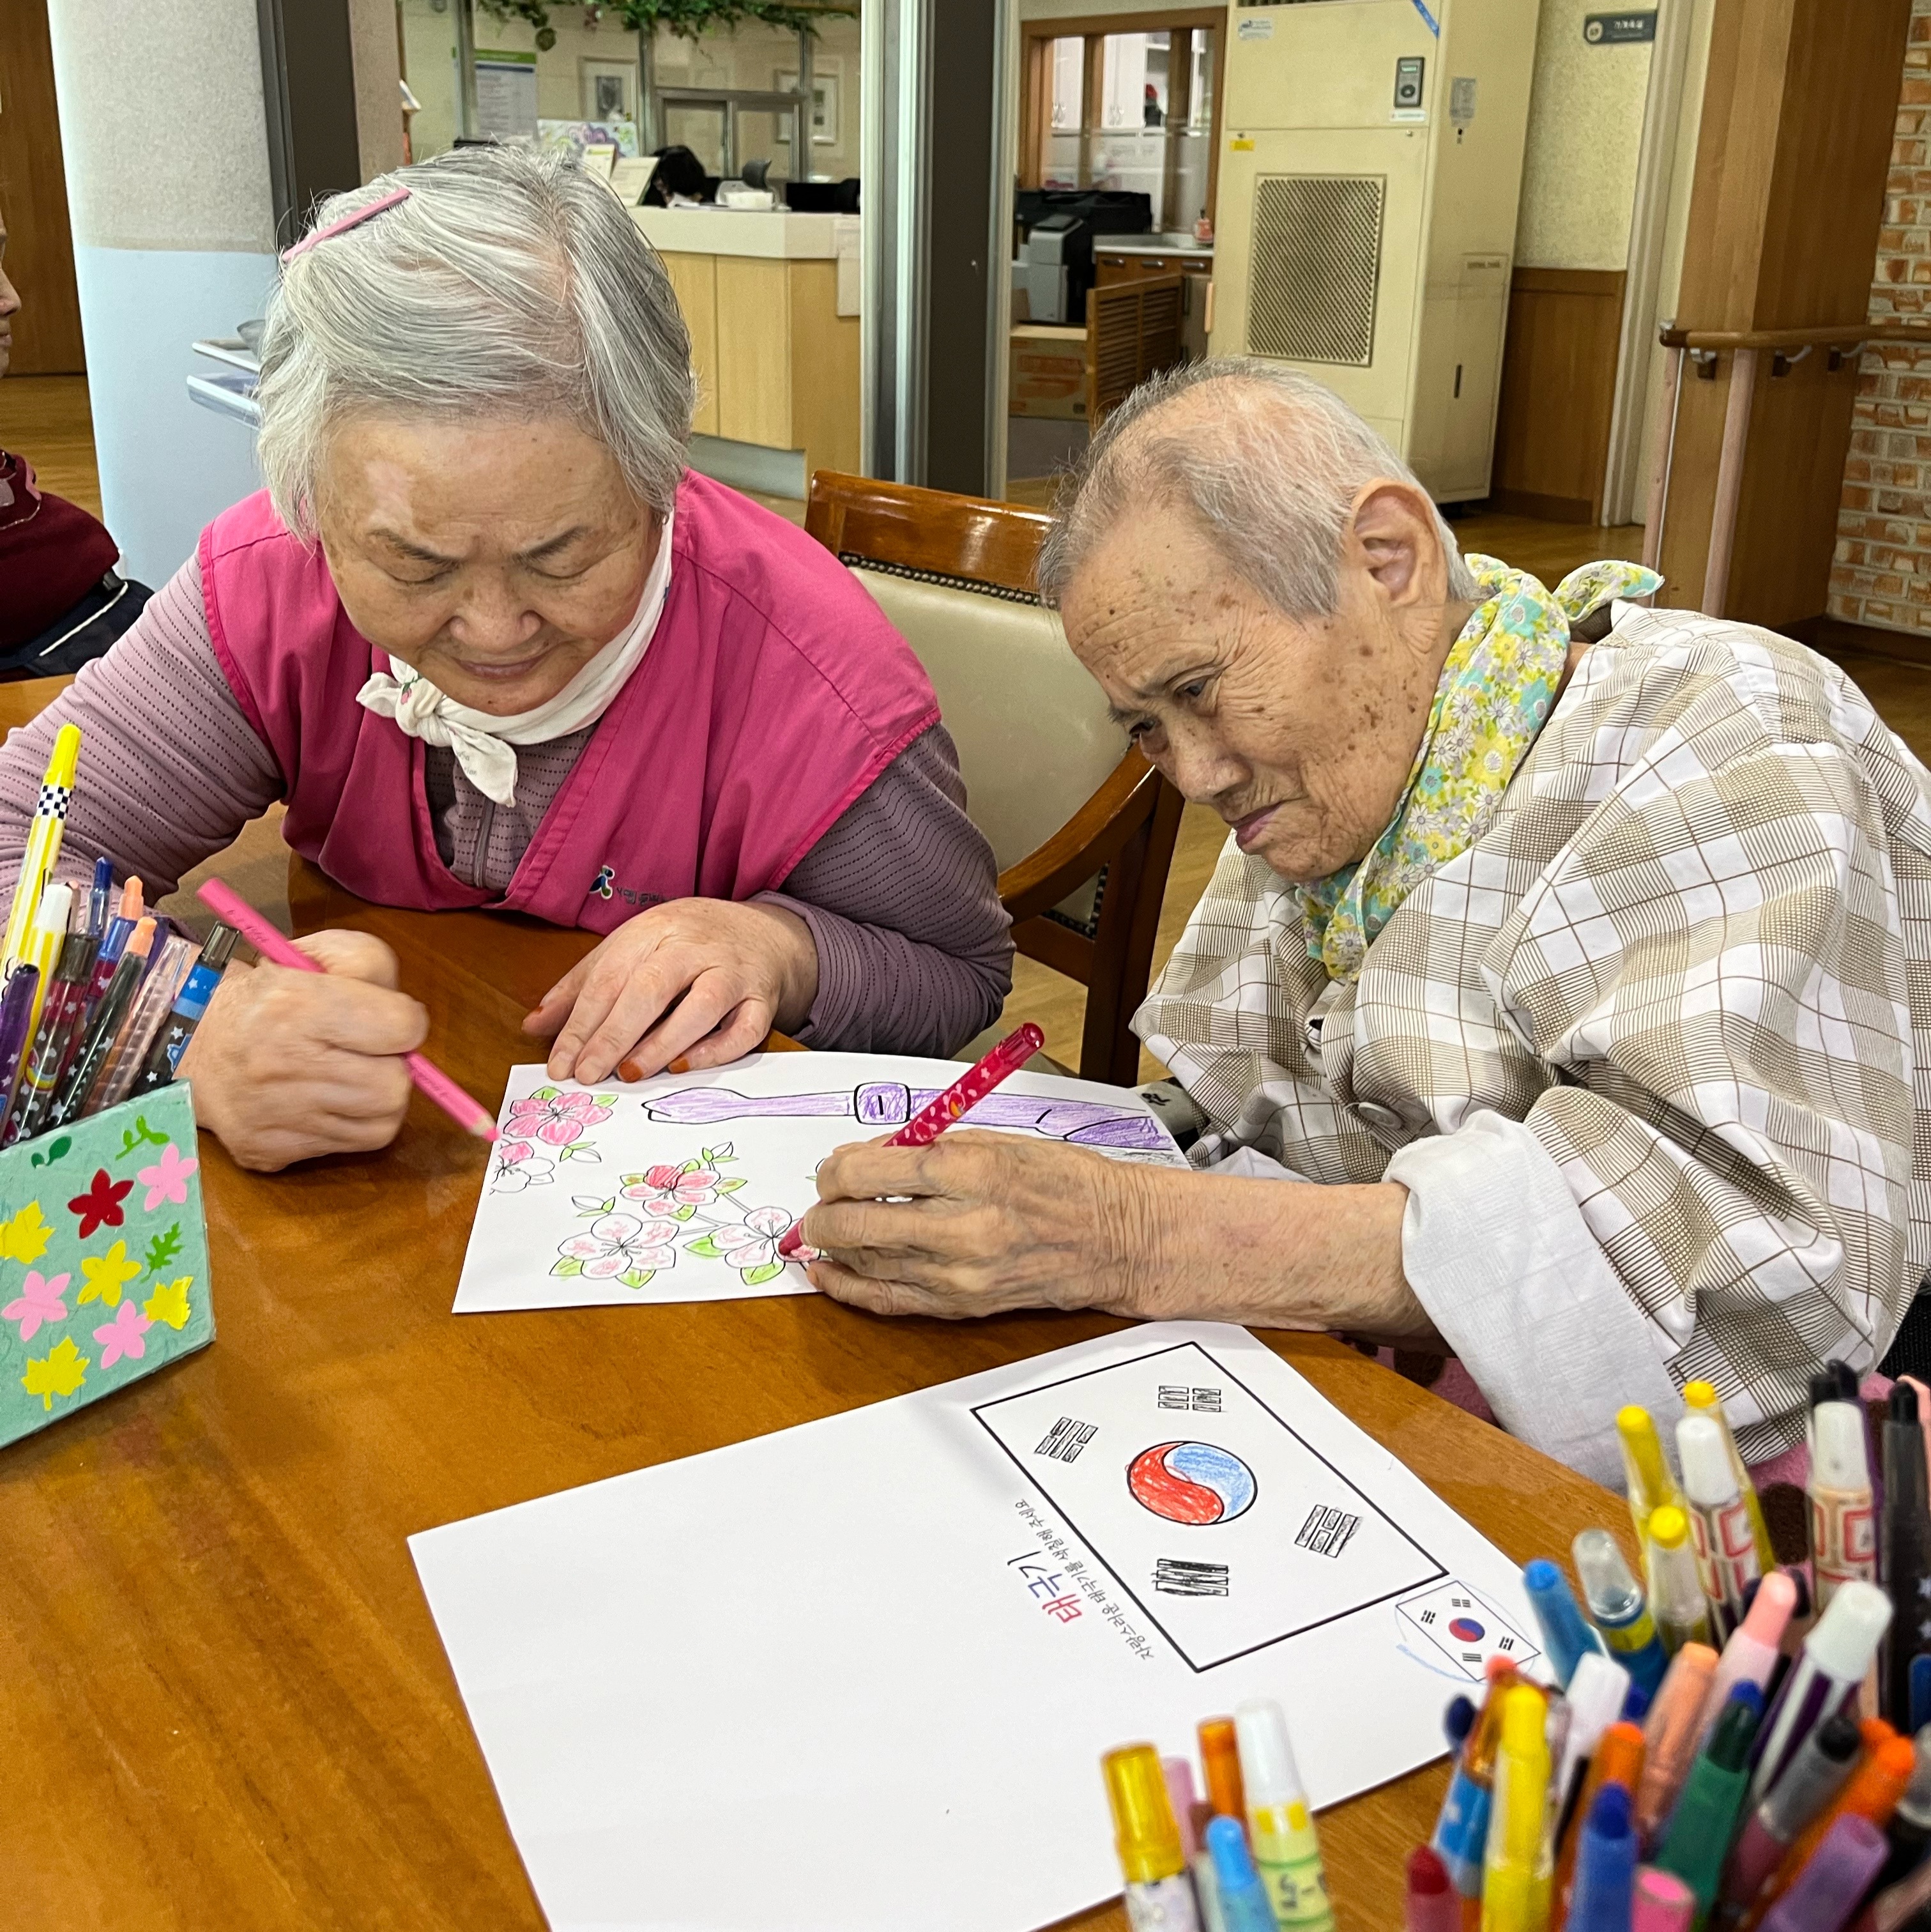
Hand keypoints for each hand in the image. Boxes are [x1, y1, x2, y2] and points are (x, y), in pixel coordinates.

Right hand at [180, 929, 427, 1171]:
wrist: (191, 1040)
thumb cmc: (269, 995)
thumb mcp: (315, 954)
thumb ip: (371, 965)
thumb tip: (410, 1022)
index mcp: (294, 1005)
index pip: (402, 1028)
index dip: (404, 1022)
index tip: (386, 1019)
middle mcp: (280, 1064)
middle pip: (395, 1085)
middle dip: (393, 1066)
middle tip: (368, 1052)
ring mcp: (273, 1115)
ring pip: (383, 1123)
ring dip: (377, 1099)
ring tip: (350, 1075)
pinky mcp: (268, 1151)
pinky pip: (349, 1148)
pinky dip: (349, 1125)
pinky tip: (326, 1101)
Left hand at [522, 898, 817, 1083]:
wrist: (766, 934)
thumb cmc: (688, 945)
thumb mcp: (632, 949)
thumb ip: (583, 986)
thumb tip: (534, 1028)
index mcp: (654, 929)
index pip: (609, 977)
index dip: (580, 1023)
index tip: (560, 1063)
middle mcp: (694, 946)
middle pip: (651, 987)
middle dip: (614, 1034)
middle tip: (587, 1074)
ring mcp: (733, 971)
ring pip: (702, 1005)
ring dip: (662, 1043)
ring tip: (630, 1074)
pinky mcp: (763, 998)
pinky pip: (745, 1028)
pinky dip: (716, 1050)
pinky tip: (682, 1067)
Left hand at [799, 1131, 1144, 1318]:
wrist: (1115, 1238)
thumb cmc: (1065, 1183)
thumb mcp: (995, 1141)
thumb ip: (926, 1149)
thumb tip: (866, 1160)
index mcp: (971, 1172)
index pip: (867, 1174)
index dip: (835, 1171)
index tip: (835, 1168)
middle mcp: (962, 1227)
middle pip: (854, 1224)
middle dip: (824, 1210)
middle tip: (823, 1200)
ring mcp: (959, 1274)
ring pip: (864, 1262)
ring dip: (833, 1244)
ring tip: (828, 1227)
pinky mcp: (961, 1305)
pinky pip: (886, 1300)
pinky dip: (848, 1287)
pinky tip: (828, 1272)